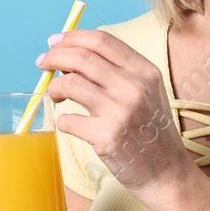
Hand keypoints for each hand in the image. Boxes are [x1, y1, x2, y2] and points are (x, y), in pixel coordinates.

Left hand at [36, 29, 193, 198]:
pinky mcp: (106, 138)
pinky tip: (72, 125)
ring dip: (54, 87)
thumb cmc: (151, 131)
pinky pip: (68, 120)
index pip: (102, 40)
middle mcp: (134, 87)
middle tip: (42, 63)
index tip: (55, 42)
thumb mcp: (147, 92)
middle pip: (81, 58)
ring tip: (56, 95)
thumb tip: (70, 59)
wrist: (167, 172)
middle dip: (54, 57)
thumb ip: (116, 72)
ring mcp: (120, 112)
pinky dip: (62, 121)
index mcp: (145, 71)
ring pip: (69, 84)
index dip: (72, 37)